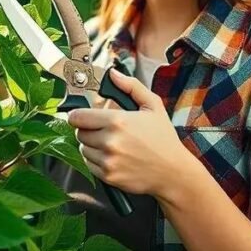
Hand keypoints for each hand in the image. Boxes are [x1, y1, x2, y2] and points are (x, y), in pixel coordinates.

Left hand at [67, 68, 186, 196]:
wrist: (173, 171)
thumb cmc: (164, 139)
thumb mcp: (153, 106)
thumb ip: (131, 86)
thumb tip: (113, 74)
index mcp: (117, 121)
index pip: (77, 117)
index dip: (78, 115)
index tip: (84, 116)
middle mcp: (110, 141)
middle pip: (79, 133)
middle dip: (88, 130)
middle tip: (104, 130)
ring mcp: (108, 160)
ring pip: (83, 149)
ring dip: (92, 145)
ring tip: (111, 144)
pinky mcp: (108, 176)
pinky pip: (89, 164)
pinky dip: (96, 160)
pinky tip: (113, 156)